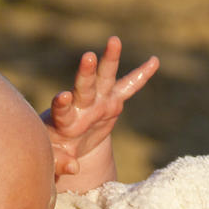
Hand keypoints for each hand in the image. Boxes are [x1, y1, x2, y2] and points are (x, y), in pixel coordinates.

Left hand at [42, 36, 158, 187]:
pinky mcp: (113, 102)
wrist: (69, 145)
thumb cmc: (56, 151)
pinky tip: (154, 61)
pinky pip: (129, 88)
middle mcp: (80, 105)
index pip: (61, 110)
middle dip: (86, 73)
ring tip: (114, 41)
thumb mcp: (54, 160)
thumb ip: (59, 164)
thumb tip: (74, 168)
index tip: (63, 97)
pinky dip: (141, 76)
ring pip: (104, 78)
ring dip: (109, 60)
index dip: (62, 103)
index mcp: (62, 120)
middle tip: (88, 57)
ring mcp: (98, 101)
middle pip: (83, 86)